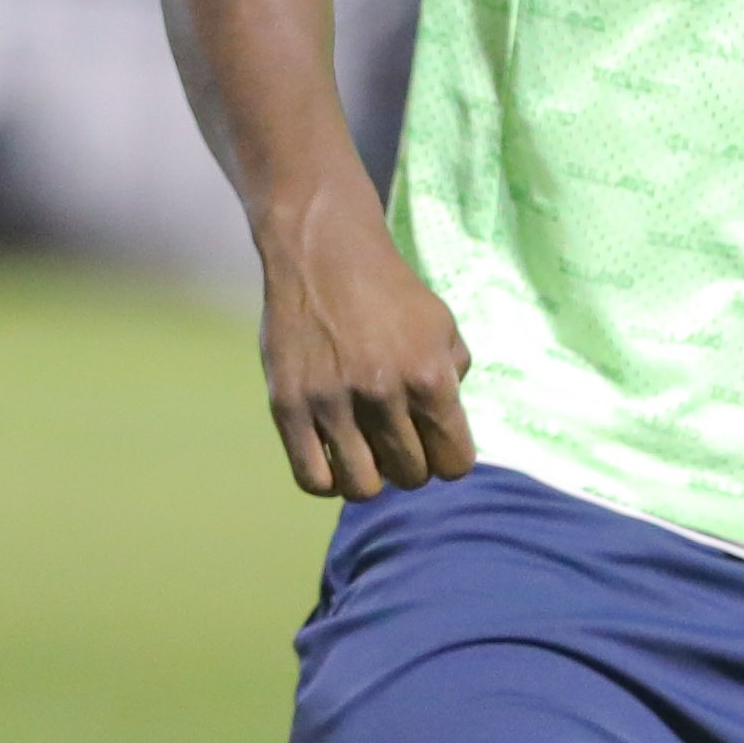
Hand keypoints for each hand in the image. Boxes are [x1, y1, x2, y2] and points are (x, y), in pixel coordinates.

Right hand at [257, 185, 473, 497]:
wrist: (324, 254)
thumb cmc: (390, 292)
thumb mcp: (443, 327)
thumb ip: (454, 378)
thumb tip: (448, 430)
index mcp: (429, 378)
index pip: (455, 462)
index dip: (449, 459)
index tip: (436, 445)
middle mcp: (383, 395)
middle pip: (411, 476)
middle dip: (412, 465)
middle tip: (398, 441)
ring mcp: (332, 403)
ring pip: (362, 488)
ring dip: (371, 478)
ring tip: (366, 453)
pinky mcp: (288, 406)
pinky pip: (312, 478)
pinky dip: (328, 481)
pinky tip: (333, 458)